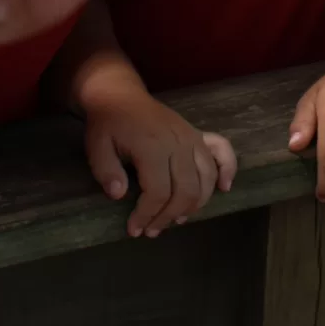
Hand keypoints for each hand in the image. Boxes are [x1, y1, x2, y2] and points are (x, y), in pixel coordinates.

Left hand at [82, 89, 234, 237]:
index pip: (158, 192)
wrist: (120, 94)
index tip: (134, 230)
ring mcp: (192, 137)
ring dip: (193, 205)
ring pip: (204, 179)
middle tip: (151, 230)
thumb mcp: (96, 146)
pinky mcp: (199, 134)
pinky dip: (228, 169)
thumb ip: (106, 171)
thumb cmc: (107, 123)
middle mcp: (178, 143)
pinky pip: (222, 151)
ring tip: (175, 220)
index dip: (147, 215)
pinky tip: (224, 188)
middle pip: (185, 191)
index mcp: (152, 146)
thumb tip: (119, 195)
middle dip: (168, 217)